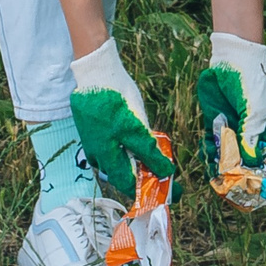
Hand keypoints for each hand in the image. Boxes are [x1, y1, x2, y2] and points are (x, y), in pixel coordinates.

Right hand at [69, 38, 174, 198]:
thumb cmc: (115, 101)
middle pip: (123, 176)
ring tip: (152, 159)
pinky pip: (110, 151)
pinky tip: (134, 143)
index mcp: (107, 159)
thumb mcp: (136, 129)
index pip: (130, 186)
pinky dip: (125, 153)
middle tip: (165, 174)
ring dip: (135, 166)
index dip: (152, 192)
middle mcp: (97, 156)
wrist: (95, 73)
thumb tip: (165, 173)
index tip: (172, 193)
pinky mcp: (93, 132)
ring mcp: (93, 144)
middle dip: (145, 178)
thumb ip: (148, 154)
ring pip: (116, 163)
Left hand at [197, 31, 265, 208]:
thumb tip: (245, 165)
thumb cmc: (253, 83)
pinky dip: (209, 152)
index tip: (255, 192)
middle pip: (247, 162)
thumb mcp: (256, 114)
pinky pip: (213, 143)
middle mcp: (253, 134)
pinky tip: (207, 156)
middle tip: (229, 186)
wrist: (232, 58)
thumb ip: (249, 140)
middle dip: (239, 174)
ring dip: (221, 165)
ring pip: (228, 155)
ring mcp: (234, 129)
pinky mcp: (216, 122)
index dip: (264, 177)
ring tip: (216, 174)